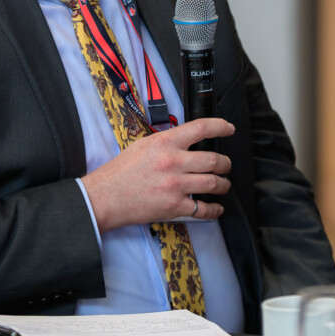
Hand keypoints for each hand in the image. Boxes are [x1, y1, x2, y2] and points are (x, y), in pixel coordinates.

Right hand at [81, 118, 234, 231]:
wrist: (106, 196)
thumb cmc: (121, 171)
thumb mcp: (144, 145)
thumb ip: (167, 142)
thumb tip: (187, 141)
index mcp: (165, 143)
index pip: (201, 128)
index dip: (220, 127)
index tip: (228, 129)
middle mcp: (173, 162)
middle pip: (213, 160)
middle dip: (225, 164)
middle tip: (226, 165)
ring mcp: (175, 185)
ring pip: (213, 183)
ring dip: (223, 184)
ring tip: (223, 184)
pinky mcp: (174, 206)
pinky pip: (204, 209)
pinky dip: (214, 209)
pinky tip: (216, 207)